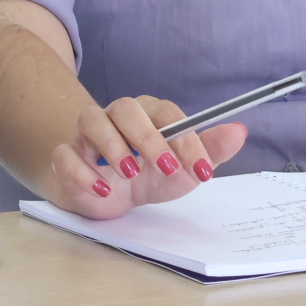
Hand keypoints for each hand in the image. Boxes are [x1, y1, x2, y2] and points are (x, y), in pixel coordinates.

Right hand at [47, 96, 248, 218]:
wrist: (105, 196)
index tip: (202, 170)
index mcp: (148, 114)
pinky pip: (65, 154)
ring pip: (92, 120)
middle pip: (127, 109)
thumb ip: (210, 151)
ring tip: (129, 173)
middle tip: (165, 169)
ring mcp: (87, 134)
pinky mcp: (65, 155)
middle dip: (148, 139)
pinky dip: (81, 171)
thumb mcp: (181, 170)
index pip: (168, 114)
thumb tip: (240, 131)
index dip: (186, 140)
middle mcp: (116, 116)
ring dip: (112, 145)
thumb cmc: (146, 177)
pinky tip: (102, 189)